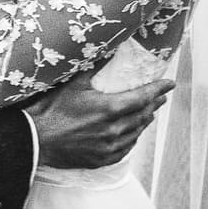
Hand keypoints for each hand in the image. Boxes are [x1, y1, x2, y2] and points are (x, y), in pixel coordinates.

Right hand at [25, 76, 173, 169]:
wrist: (37, 140)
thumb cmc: (52, 110)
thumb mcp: (73, 84)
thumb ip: (94, 66)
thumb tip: (108, 49)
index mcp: (110, 109)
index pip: (143, 97)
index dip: (158, 89)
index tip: (170, 84)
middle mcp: (114, 130)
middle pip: (143, 115)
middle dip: (154, 104)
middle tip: (161, 96)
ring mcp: (109, 147)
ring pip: (136, 133)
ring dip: (145, 121)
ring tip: (149, 113)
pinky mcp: (102, 159)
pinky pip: (126, 149)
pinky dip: (132, 138)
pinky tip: (133, 134)